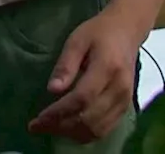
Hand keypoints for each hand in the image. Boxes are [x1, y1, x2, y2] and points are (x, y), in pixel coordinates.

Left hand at [28, 9, 143, 143]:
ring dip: (71, 133)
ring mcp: (125, 101)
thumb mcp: (77, 40)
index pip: (82, 98)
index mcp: (107, 68)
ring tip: (50, 128)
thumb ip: (65, 65)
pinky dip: (84, 134)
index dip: (59, 112)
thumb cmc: (99, 32)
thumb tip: (52, 90)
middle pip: (89, 118)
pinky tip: (68, 128)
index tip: (38, 119)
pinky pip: (105, 130)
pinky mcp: (125, 107)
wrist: (127, 31)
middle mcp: (119, 89)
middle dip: (60, 126)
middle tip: (37, 126)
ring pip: (97, 129)